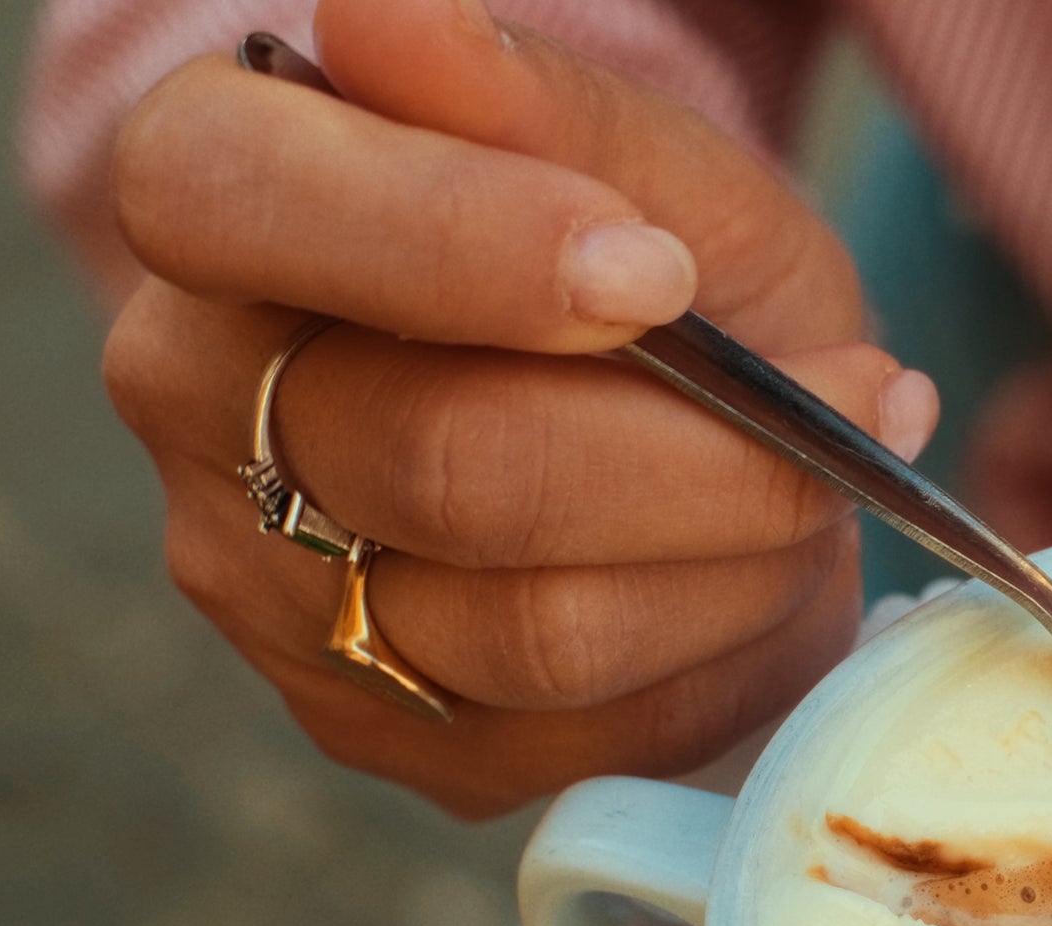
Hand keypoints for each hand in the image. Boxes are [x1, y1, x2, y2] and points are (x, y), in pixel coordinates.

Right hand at [103, 0, 937, 816]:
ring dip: (736, 554)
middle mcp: (197, 409)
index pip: (236, 202)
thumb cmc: (657, 267)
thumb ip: (539, 106)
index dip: (461, 242)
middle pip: (439, 461)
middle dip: (700, 446)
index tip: (660, 272)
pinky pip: (589, 728)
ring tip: (815, 483)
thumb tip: (390, 16)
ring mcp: (271, 593)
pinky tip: (749, 571)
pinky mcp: (378, 727)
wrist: (682, 424)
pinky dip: (721, 649)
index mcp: (217, 206)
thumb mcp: (652, 163)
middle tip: (855, 394)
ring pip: (535, 626)